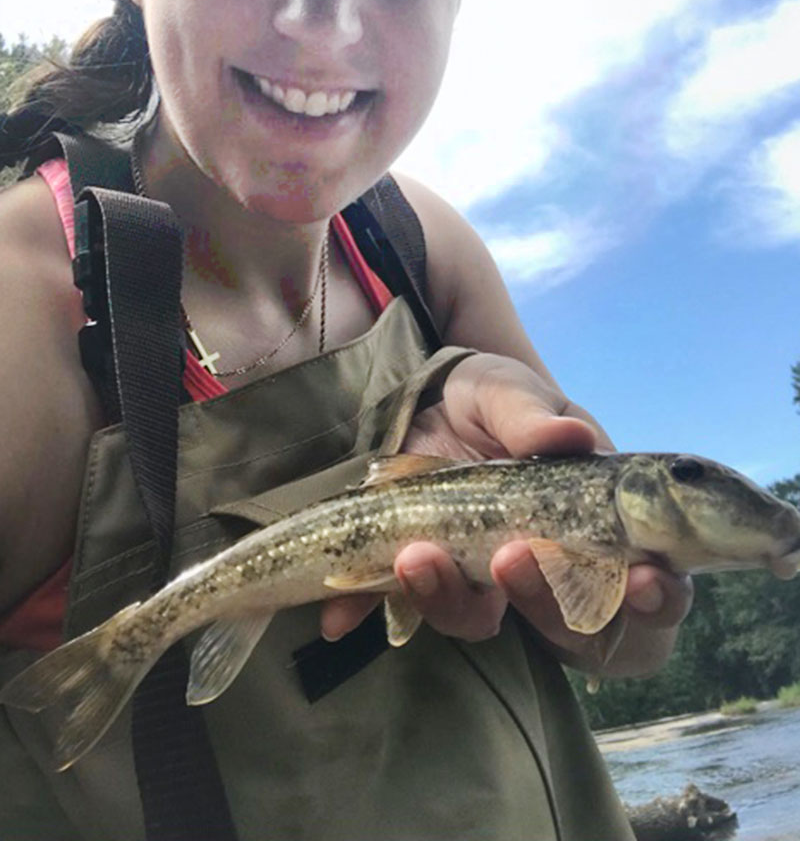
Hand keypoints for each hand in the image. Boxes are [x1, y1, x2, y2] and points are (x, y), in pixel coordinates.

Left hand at [319, 353, 690, 676]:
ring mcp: (480, 579)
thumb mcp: (506, 390)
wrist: (413, 398)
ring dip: (450, 599)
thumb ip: (534, 416)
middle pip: (569, 625)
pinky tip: (342, 612)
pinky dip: (371, 611)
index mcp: (593, 523)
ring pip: (481, 621)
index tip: (642, 581)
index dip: (656, 598)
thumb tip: (571, 436)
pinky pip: (401, 613)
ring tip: (415, 554)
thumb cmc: (484, 396)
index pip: (650, 583)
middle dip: (545, 602)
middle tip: (513, 556)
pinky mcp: (421, 579)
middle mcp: (543, 565)